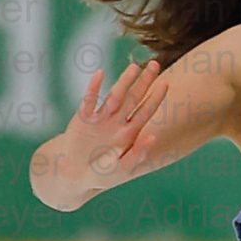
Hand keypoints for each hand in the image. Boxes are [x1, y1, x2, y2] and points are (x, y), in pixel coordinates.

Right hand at [32, 58, 161, 207]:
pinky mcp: (83, 118)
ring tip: (133, 67)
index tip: (165, 83)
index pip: (146, 111)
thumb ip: (138, 153)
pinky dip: (94, 88)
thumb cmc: (102, 174)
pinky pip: (89, 101)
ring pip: (114, 95)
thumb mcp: (123, 169)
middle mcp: (117, 121)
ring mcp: (101, 118)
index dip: (156, 97)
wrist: (75, 175)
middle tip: (155, 64)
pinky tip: (99, 74)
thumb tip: (153, 136)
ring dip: (123, 81)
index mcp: (130, 133)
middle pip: (134, 98)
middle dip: (144, 82)